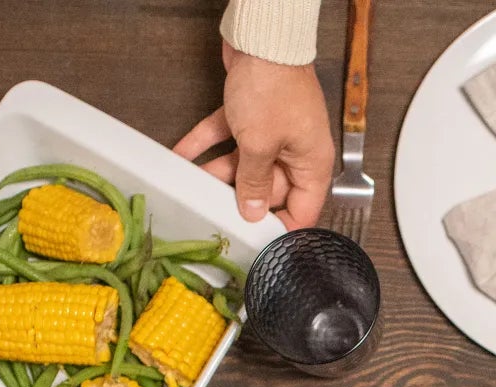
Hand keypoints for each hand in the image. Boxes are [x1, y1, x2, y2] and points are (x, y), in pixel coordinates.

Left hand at [174, 42, 333, 228]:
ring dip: (217, 171)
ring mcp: (273, 131)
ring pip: (244, 163)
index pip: (303, 210)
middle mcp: (295, 150)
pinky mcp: (251, 114)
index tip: (258, 241)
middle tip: (215, 208)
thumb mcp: (260, 145)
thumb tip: (254, 212)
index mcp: (312, 163)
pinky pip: (228, 137)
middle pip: (268, 188)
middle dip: (240, 196)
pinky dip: (206, 144)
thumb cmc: (274, 85)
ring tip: (193, 182)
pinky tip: (183, 154)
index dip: (281, 228)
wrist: (262, 37)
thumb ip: (254, 183)